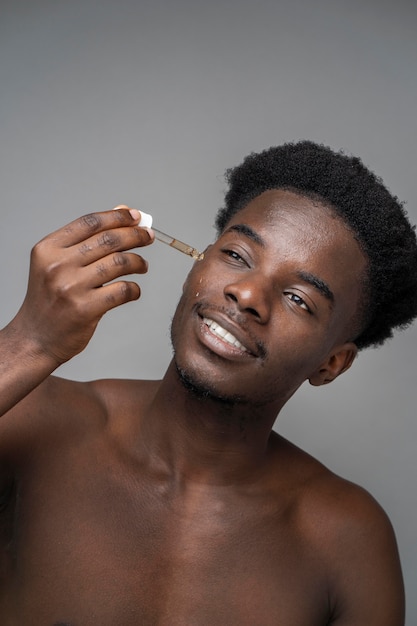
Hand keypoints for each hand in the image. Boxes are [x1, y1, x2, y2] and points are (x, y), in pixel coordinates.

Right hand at [11, 206, 152, 365]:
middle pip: (109, 240)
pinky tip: (133, 290)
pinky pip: (122, 290)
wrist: (35, 338)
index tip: (136, 217)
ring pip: (119, 262)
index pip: (90, 222)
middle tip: (148, 237)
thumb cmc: (50, 300)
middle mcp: (58, 265)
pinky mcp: (85, 309)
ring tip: (142, 265)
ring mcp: (71, 287)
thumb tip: (121, 212)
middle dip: (135, 235)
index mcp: (48, 249)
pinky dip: (134, 289)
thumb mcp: (56, 264)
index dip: (118, 217)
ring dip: (138, 262)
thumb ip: (86, 239)